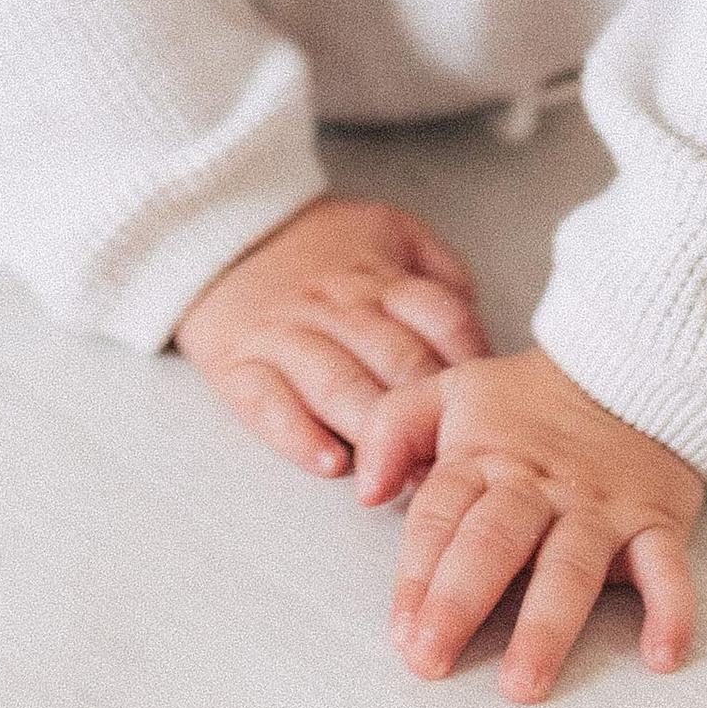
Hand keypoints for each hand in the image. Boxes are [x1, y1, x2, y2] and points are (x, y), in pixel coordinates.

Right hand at [174, 199, 491, 478]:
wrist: (220, 235)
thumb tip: (481, 330)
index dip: (470, 366)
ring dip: (374, 435)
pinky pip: (269, 406)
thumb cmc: (317, 246)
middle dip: (429, 416)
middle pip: (396, 361)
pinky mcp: (238, 366)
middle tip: (453, 465)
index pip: (441, 319)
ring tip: (400, 476)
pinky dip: (299, 438)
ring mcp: (286, 336)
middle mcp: (337, 306)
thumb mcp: (390, 231)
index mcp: (380, 276)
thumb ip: (441, 271)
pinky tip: (328, 465)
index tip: (486, 410)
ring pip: (339, 386)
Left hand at [353, 347, 704, 704]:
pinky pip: (667, 566)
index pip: (441, 515)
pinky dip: (671, 609)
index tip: (399, 631)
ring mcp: (601, 506)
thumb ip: (393, 428)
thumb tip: (365, 491)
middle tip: (430, 661)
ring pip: (571, 567)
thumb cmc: (528, 401)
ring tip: (524, 684)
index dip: (415, 572)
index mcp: (484, 458)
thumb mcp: (451, 391)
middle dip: (459, 603)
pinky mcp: (657, 518)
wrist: (632, 365)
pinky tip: (660, 656)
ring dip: (546, 627)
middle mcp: (540, 486)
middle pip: (495, 543)